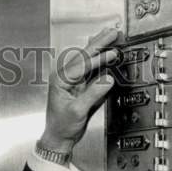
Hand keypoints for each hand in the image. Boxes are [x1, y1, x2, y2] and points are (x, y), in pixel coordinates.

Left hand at [41, 25, 121, 151]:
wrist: (59, 138)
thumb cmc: (62, 126)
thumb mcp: (78, 111)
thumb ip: (93, 94)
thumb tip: (107, 79)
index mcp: (61, 80)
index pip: (83, 64)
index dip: (99, 57)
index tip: (112, 51)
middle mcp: (66, 77)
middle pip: (84, 56)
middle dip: (99, 43)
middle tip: (113, 32)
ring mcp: (72, 81)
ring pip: (87, 59)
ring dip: (99, 47)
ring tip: (109, 35)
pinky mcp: (79, 86)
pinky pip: (90, 69)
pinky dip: (98, 59)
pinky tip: (102, 51)